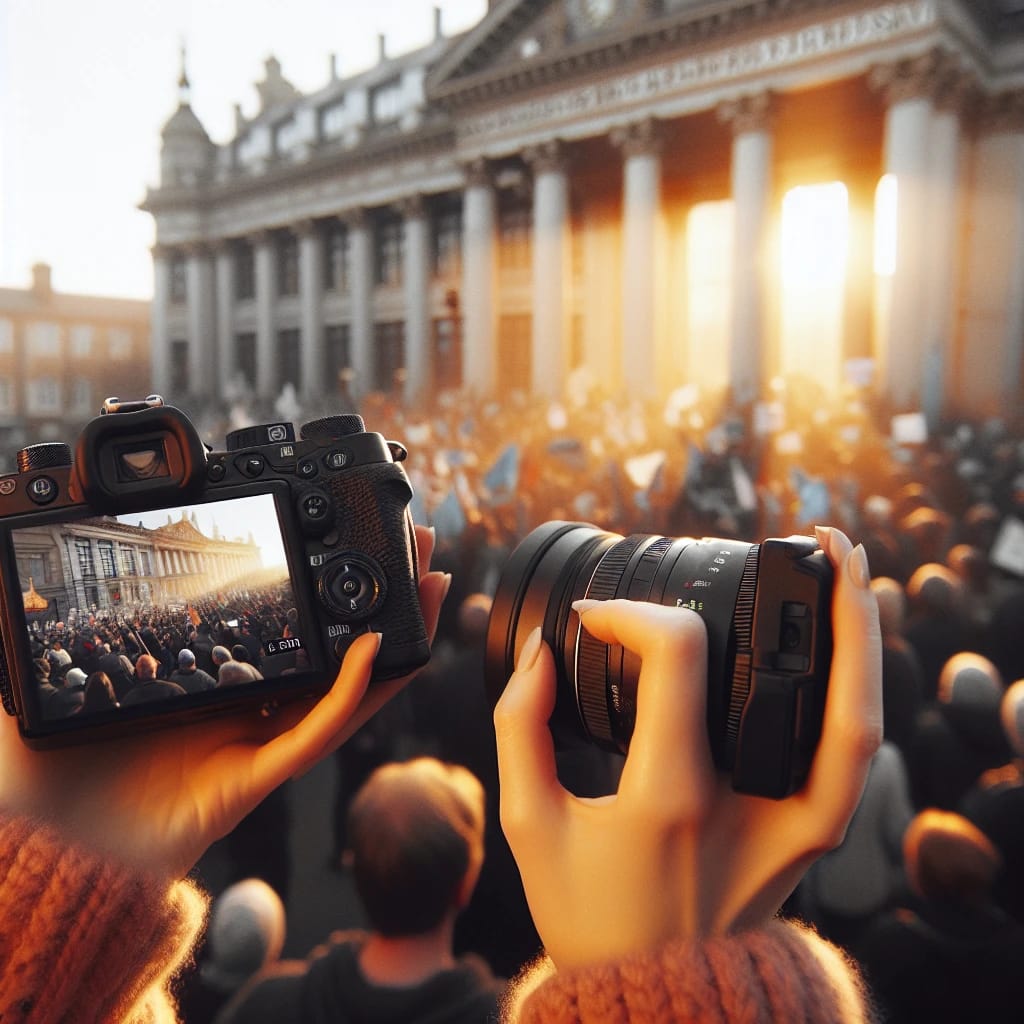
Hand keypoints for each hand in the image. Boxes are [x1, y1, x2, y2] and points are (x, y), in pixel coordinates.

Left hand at [0, 525, 448, 881]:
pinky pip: (316, 733)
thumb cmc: (54, 781)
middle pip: (339, 652)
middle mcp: (250, 713)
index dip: (331, 592)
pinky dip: (352, 694)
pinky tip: (377, 649)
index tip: (353, 541)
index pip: (290, 634)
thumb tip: (18, 575)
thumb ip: (43, 633)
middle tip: (418, 546)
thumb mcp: (54, 685)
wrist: (51, 856)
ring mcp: (259, 744)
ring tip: (430, 586)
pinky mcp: (256, 777)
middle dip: (385, 600)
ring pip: (348, 688)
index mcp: (217, 687)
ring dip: (397, 639)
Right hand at [493, 526, 880, 967]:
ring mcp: (792, 826)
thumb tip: (539, 654)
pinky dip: (860, 691)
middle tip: (810, 537)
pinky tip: (849, 644)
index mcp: (666, 796)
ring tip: (855, 568)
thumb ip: (521, 728)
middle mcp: (744, 804)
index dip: (633, 613)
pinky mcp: (811, 837)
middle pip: (793, 675)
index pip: (672, 659)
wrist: (653, 993)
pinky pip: (853, 755)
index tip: (598, 616)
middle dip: (809, 597)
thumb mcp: (528, 823)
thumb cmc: (586, 912)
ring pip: (857, 719)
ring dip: (862, 634)